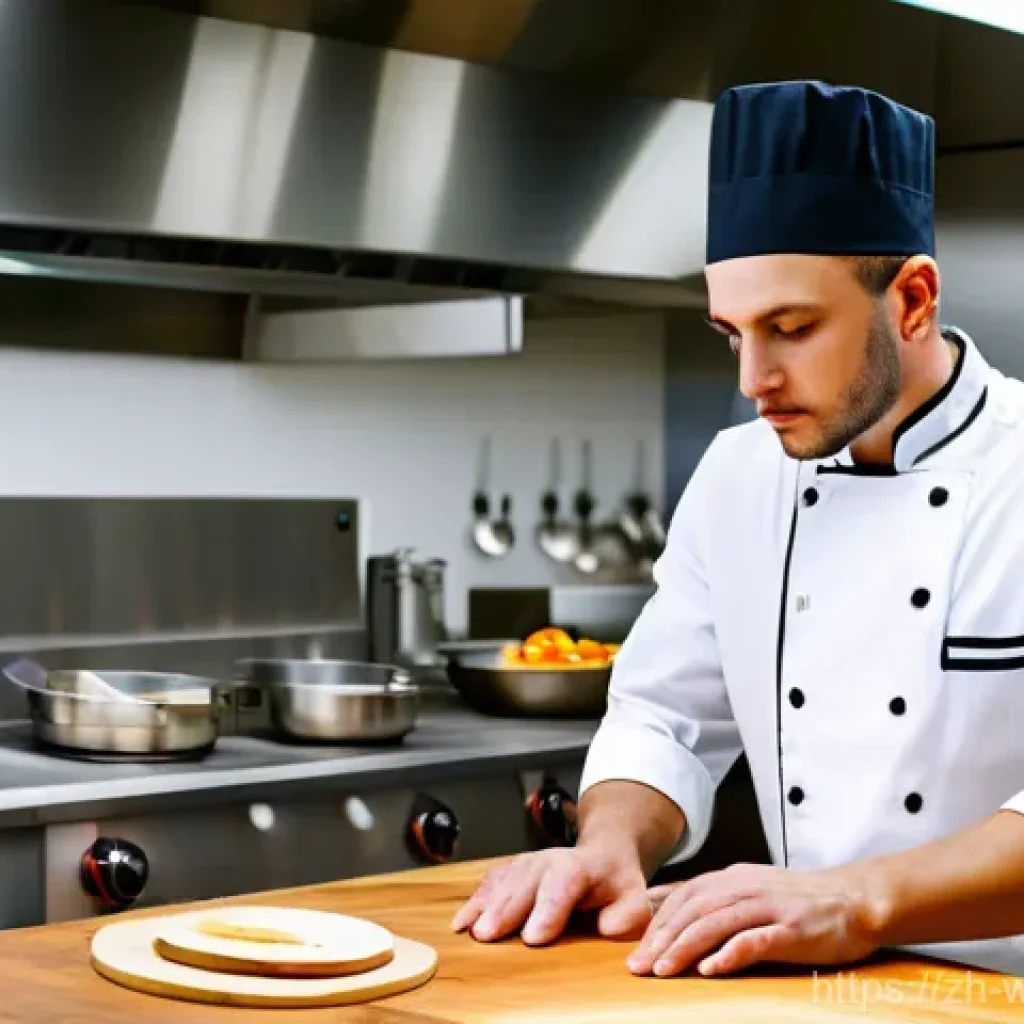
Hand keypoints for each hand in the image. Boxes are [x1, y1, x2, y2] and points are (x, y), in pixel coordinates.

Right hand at [451, 845, 651, 946]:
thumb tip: (607, 927)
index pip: (562, 886)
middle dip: (505, 910)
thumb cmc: (616, 884)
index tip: (534, 937)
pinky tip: (461, 921)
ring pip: (504, 882)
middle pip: (524, 884)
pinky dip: (474, 900)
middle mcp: (549, 861)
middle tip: (488, 935)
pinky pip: (491, 883)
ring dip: (485, 905)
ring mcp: (527, 864)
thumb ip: (626, 915)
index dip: (547, 910)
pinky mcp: (512, 871)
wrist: (602, 855)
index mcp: (580, 868)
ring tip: (470, 929)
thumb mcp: (635, 898)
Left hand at [627, 862, 881, 977]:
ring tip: (663, 970)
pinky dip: (729, 954)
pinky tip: (711, 969)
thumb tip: (659, 901)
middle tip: (637, 966)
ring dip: (685, 947)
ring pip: (715, 924)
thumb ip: (708, 894)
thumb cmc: (796, 900)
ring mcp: (767, 907)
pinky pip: (754, 940)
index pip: (682, 898)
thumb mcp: (747, 886)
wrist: (853, 898)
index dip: (654, 923)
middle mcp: (744, 887)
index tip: (633, 950)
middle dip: (660, 939)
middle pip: (692, 911)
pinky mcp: (791, 929)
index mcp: (731, 878)